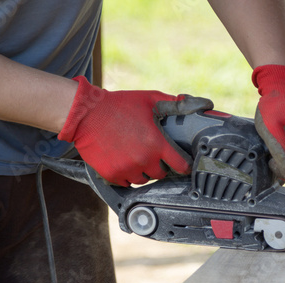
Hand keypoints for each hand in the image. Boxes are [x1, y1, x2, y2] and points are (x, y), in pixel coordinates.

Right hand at [58, 76, 213, 186]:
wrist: (86, 114)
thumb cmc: (119, 105)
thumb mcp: (150, 99)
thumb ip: (174, 104)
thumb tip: (198, 103)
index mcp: (156, 143)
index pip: (180, 165)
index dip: (183, 165)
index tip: (182, 165)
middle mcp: (144, 159)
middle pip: (161, 174)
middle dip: (159, 165)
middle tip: (151, 153)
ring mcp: (127, 169)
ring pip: (143, 180)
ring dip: (142, 171)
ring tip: (135, 155)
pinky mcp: (112, 174)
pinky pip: (125, 182)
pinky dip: (125, 175)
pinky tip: (122, 161)